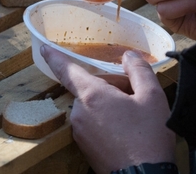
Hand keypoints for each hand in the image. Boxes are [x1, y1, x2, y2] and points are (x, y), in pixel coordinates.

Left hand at [42, 46, 174, 172]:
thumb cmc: (148, 138)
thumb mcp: (152, 97)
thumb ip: (139, 70)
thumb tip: (129, 56)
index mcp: (92, 95)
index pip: (67, 70)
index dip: (54, 57)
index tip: (43, 48)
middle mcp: (79, 113)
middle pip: (89, 90)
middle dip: (109, 88)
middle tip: (133, 98)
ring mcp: (80, 132)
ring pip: (92, 108)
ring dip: (108, 107)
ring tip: (134, 120)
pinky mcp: (85, 148)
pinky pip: (93, 126)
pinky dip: (106, 123)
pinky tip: (127, 133)